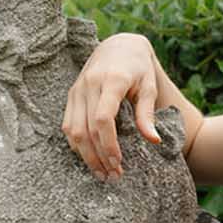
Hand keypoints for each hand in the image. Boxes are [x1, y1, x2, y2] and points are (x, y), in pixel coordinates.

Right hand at [61, 32, 160, 179]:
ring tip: (101, 172)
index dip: (108, 144)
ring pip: (73, 130)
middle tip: (112, 176)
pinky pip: (68, 124)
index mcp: (112, 81)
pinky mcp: (71, 94)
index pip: (103, 118)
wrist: (118, 46)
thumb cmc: (138, 68)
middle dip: (98, 156)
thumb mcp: (148, 87)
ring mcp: (77, 90)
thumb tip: (153, 140)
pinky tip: (90, 156)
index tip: (118, 162)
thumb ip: (147, 114)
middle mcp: (90, 84)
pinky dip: (77, 144)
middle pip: (87, 129)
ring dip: (85, 155)